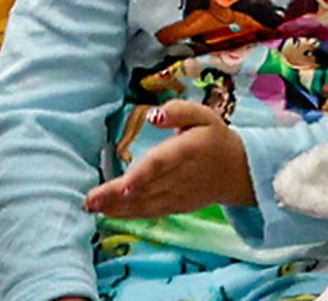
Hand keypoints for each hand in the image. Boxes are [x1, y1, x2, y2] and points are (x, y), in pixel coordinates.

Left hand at [82, 104, 253, 217]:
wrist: (239, 172)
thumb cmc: (215, 138)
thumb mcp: (203, 115)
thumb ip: (179, 111)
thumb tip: (155, 115)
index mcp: (186, 151)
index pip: (161, 165)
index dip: (143, 176)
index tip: (124, 185)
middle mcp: (179, 177)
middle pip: (146, 189)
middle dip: (116, 196)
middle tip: (89, 201)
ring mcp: (177, 196)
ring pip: (145, 204)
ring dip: (117, 208)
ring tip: (91, 207)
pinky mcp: (175, 206)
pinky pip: (150, 212)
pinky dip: (129, 215)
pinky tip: (108, 213)